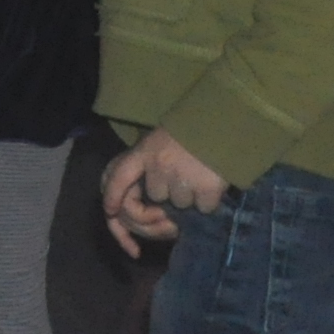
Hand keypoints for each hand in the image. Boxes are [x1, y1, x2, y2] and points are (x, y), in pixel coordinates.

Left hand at [104, 126, 228, 255]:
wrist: (223, 123)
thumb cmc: (188, 132)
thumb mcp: (158, 140)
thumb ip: (146, 162)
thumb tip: (140, 194)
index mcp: (144, 150)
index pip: (119, 176)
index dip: (112, 195)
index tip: (110, 210)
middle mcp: (159, 165)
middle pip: (155, 196)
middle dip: (167, 193)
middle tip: (181, 178)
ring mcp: (183, 177)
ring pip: (180, 204)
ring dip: (189, 197)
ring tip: (197, 175)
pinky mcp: (207, 188)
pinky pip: (203, 208)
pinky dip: (208, 201)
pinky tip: (211, 183)